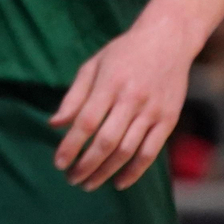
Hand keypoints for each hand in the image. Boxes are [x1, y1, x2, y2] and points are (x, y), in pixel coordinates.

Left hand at [50, 23, 192, 190]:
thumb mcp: (93, 66)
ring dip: (107, 171)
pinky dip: (135, 171)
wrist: (167, 40)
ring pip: (127, 150)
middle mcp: (131, 99)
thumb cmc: (123, 53)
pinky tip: (119, 182)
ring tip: (89, 183)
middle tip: (72, 179)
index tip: (58, 163)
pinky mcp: (169, 120)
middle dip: (86, 164)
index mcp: (109, 83)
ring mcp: (152, 111)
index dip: (71, 146)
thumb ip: (74, 97)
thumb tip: (54, 124)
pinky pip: (151, 152)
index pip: (86, 122)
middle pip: (106, 141)